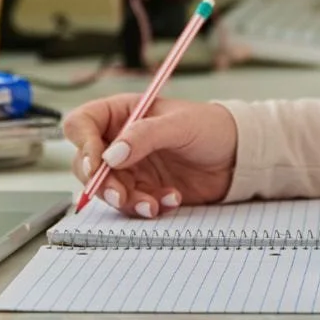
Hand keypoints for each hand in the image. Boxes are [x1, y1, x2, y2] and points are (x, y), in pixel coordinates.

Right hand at [63, 94, 237, 219]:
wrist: (237, 156)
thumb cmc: (211, 126)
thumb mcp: (180, 124)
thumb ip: (144, 136)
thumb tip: (112, 154)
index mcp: (122, 113)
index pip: (82, 124)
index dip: (84, 144)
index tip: (99, 164)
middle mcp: (120, 140)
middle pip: (87, 163)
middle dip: (102, 183)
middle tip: (121, 195)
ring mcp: (130, 167)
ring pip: (106, 189)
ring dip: (126, 200)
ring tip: (153, 203)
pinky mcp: (144, 189)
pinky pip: (131, 204)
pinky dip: (146, 206)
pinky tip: (170, 199)